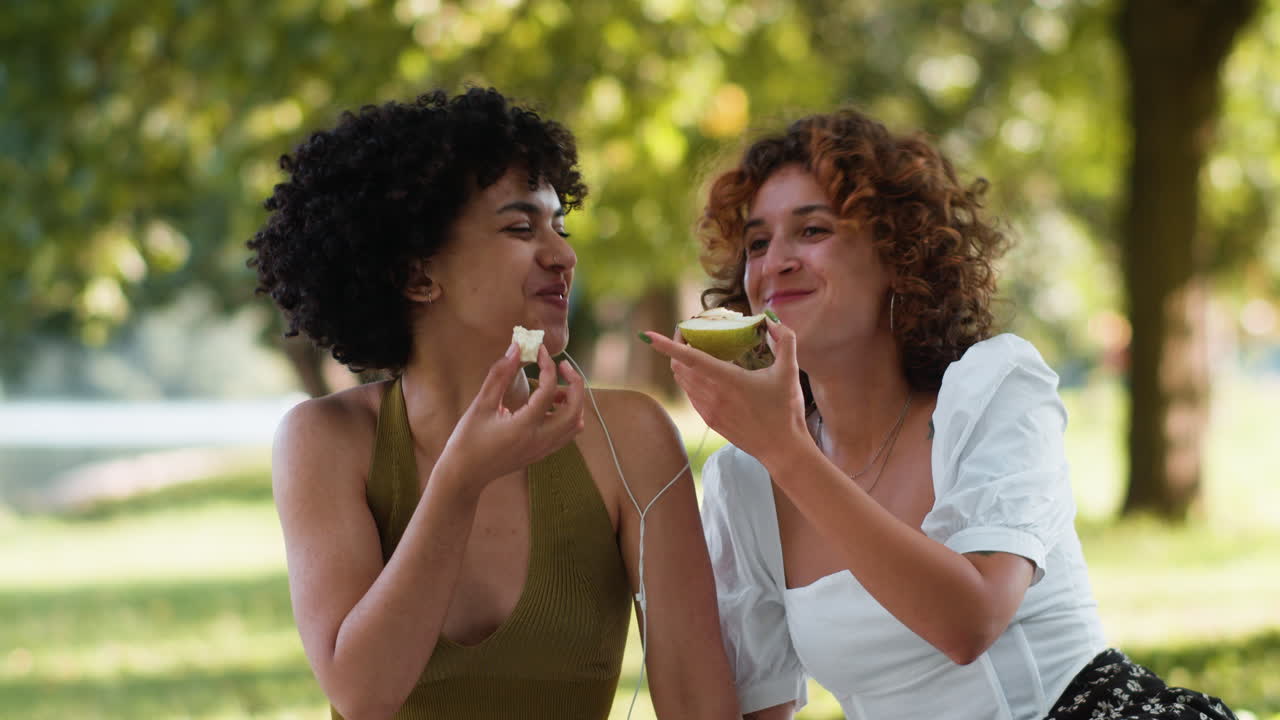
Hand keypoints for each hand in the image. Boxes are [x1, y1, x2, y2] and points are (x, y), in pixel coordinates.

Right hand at [437, 342, 585, 494]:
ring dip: (573, 401)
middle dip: (575, 383)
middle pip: (575, 409)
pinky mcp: (542, 453)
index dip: (547, 366)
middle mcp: (539, 440)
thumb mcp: (481, 404)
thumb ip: (499, 375)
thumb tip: (516, 348)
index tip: (540, 350)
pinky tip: (550, 404)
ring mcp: (543, 449)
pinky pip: (567, 434)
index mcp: (524, 427)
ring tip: (554, 387)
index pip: (549, 390)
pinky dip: (567, 415)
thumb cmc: (468, 439)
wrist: (465, 474)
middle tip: (562, 366)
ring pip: (575, 423)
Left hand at [642, 317, 808, 464]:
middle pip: (679, 366)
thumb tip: (772, 318)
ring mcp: (708, 409)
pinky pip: (691, 394)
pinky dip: (689, 380)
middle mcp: (713, 395)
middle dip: (676, 347)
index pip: (690, 358)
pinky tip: (703, 375)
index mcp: (728, 380)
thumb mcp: (790, 371)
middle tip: (688, 332)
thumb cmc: (786, 410)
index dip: (666, 345)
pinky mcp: (710, 420)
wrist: (781, 449)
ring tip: (694, 350)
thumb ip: (785, 340)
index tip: (648, 335)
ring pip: (683, 381)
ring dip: (682, 363)